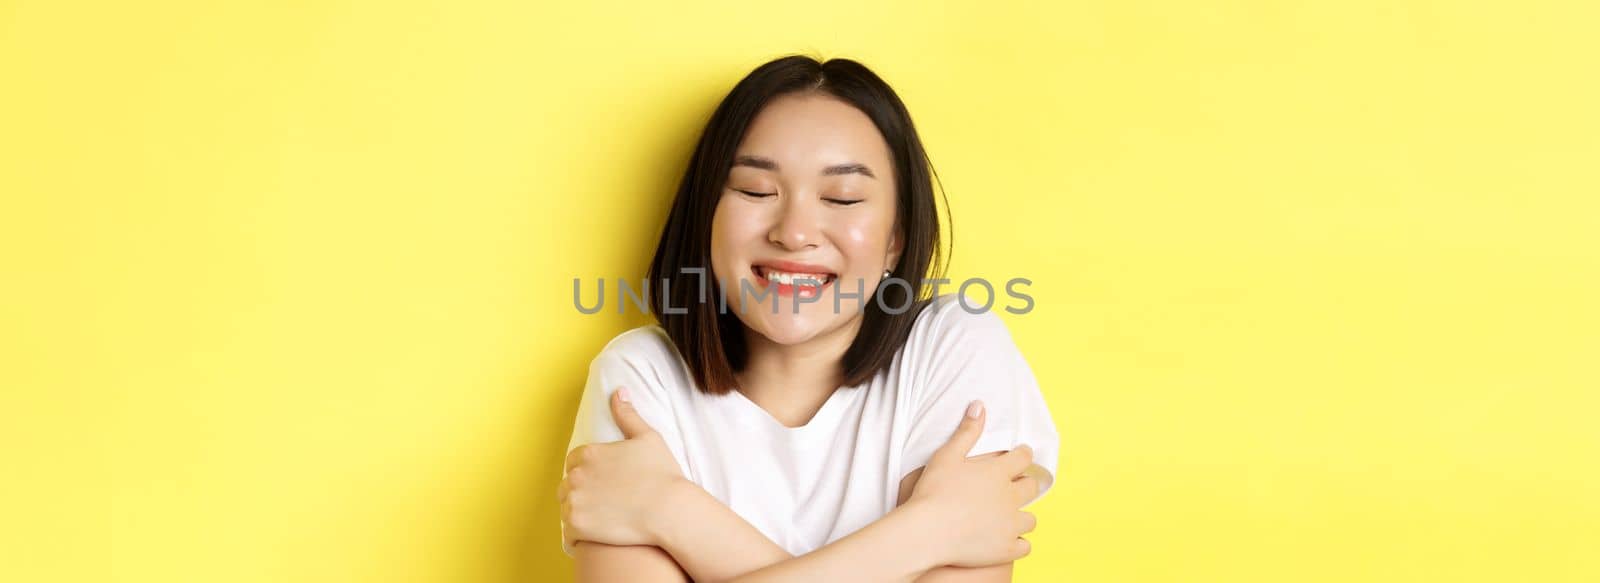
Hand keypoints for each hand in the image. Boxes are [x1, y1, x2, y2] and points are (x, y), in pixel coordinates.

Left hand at [558, 386, 689, 547]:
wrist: (669, 510)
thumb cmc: (662, 474)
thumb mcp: (647, 437)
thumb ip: (627, 414)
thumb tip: (619, 391)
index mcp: (588, 453)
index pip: (574, 462)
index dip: (589, 473)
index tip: (604, 483)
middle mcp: (575, 476)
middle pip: (567, 486)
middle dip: (581, 493)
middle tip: (604, 503)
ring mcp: (574, 502)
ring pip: (566, 509)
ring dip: (578, 514)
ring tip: (600, 520)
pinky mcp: (576, 526)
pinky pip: (567, 534)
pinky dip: (577, 537)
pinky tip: (594, 536)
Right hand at [903, 400, 1039, 567]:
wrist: (927, 531)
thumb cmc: (933, 491)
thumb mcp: (947, 455)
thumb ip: (967, 431)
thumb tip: (980, 405)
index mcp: (999, 472)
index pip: (1024, 457)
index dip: (1023, 454)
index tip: (1021, 455)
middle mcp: (1010, 497)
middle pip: (1031, 487)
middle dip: (1026, 483)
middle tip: (1016, 485)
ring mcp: (1010, 525)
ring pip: (1030, 519)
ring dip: (1022, 515)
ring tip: (1010, 516)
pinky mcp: (1006, 549)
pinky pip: (1024, 546)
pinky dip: (1019, 543)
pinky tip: (1008, 540)